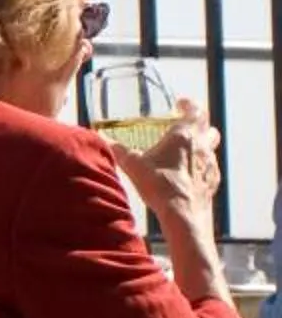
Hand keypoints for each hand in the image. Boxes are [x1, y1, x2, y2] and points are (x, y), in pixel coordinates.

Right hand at [108, 98, 220, 217]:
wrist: (182, 214)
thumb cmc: (160, 185)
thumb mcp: (133, 165)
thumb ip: (120, 151)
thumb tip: (105, 140)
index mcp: (184, 137)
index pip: (196, 111)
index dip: (189, 105)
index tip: (181, 103)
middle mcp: (202, 148)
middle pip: (209, 129)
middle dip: (199, 126)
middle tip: (185, 128)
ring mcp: (210, 166)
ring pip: (210, 150)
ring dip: (199, 148)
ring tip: (182, 155)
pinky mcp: (213, 183)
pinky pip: (209, 170)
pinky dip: (200, 169)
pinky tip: (186, 176)